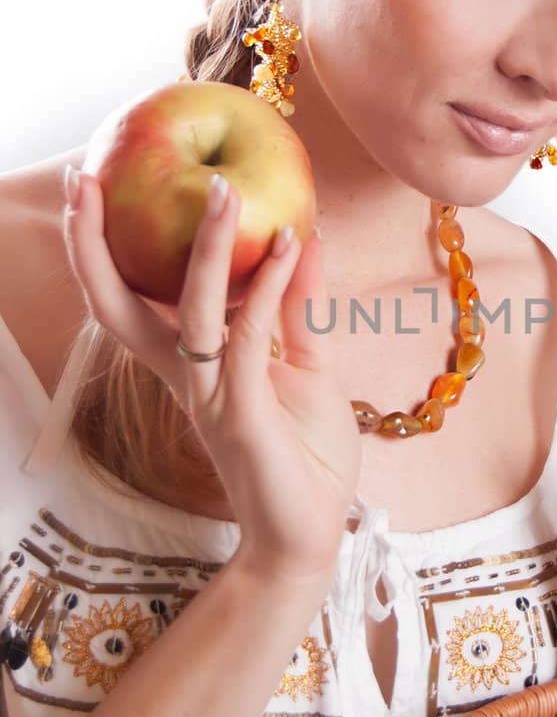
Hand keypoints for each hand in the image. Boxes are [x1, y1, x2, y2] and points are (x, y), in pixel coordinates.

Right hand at [63, 167, 361, 596]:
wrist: (311, 537)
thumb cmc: (304, 457)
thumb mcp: (307, 367)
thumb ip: (298, 308)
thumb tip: (302, 238)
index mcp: (190, 367)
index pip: (129, 301)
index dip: (101, 249)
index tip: (92, 186)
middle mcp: (186, 379)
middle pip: (118, 307)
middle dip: (94, 245)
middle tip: (86, 179)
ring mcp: (210, 398)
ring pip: (191, 313)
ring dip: (205, 248)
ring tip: (221, 189)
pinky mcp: (245, 415)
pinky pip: (250, 340)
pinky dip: (269, 288)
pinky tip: (289, 245)